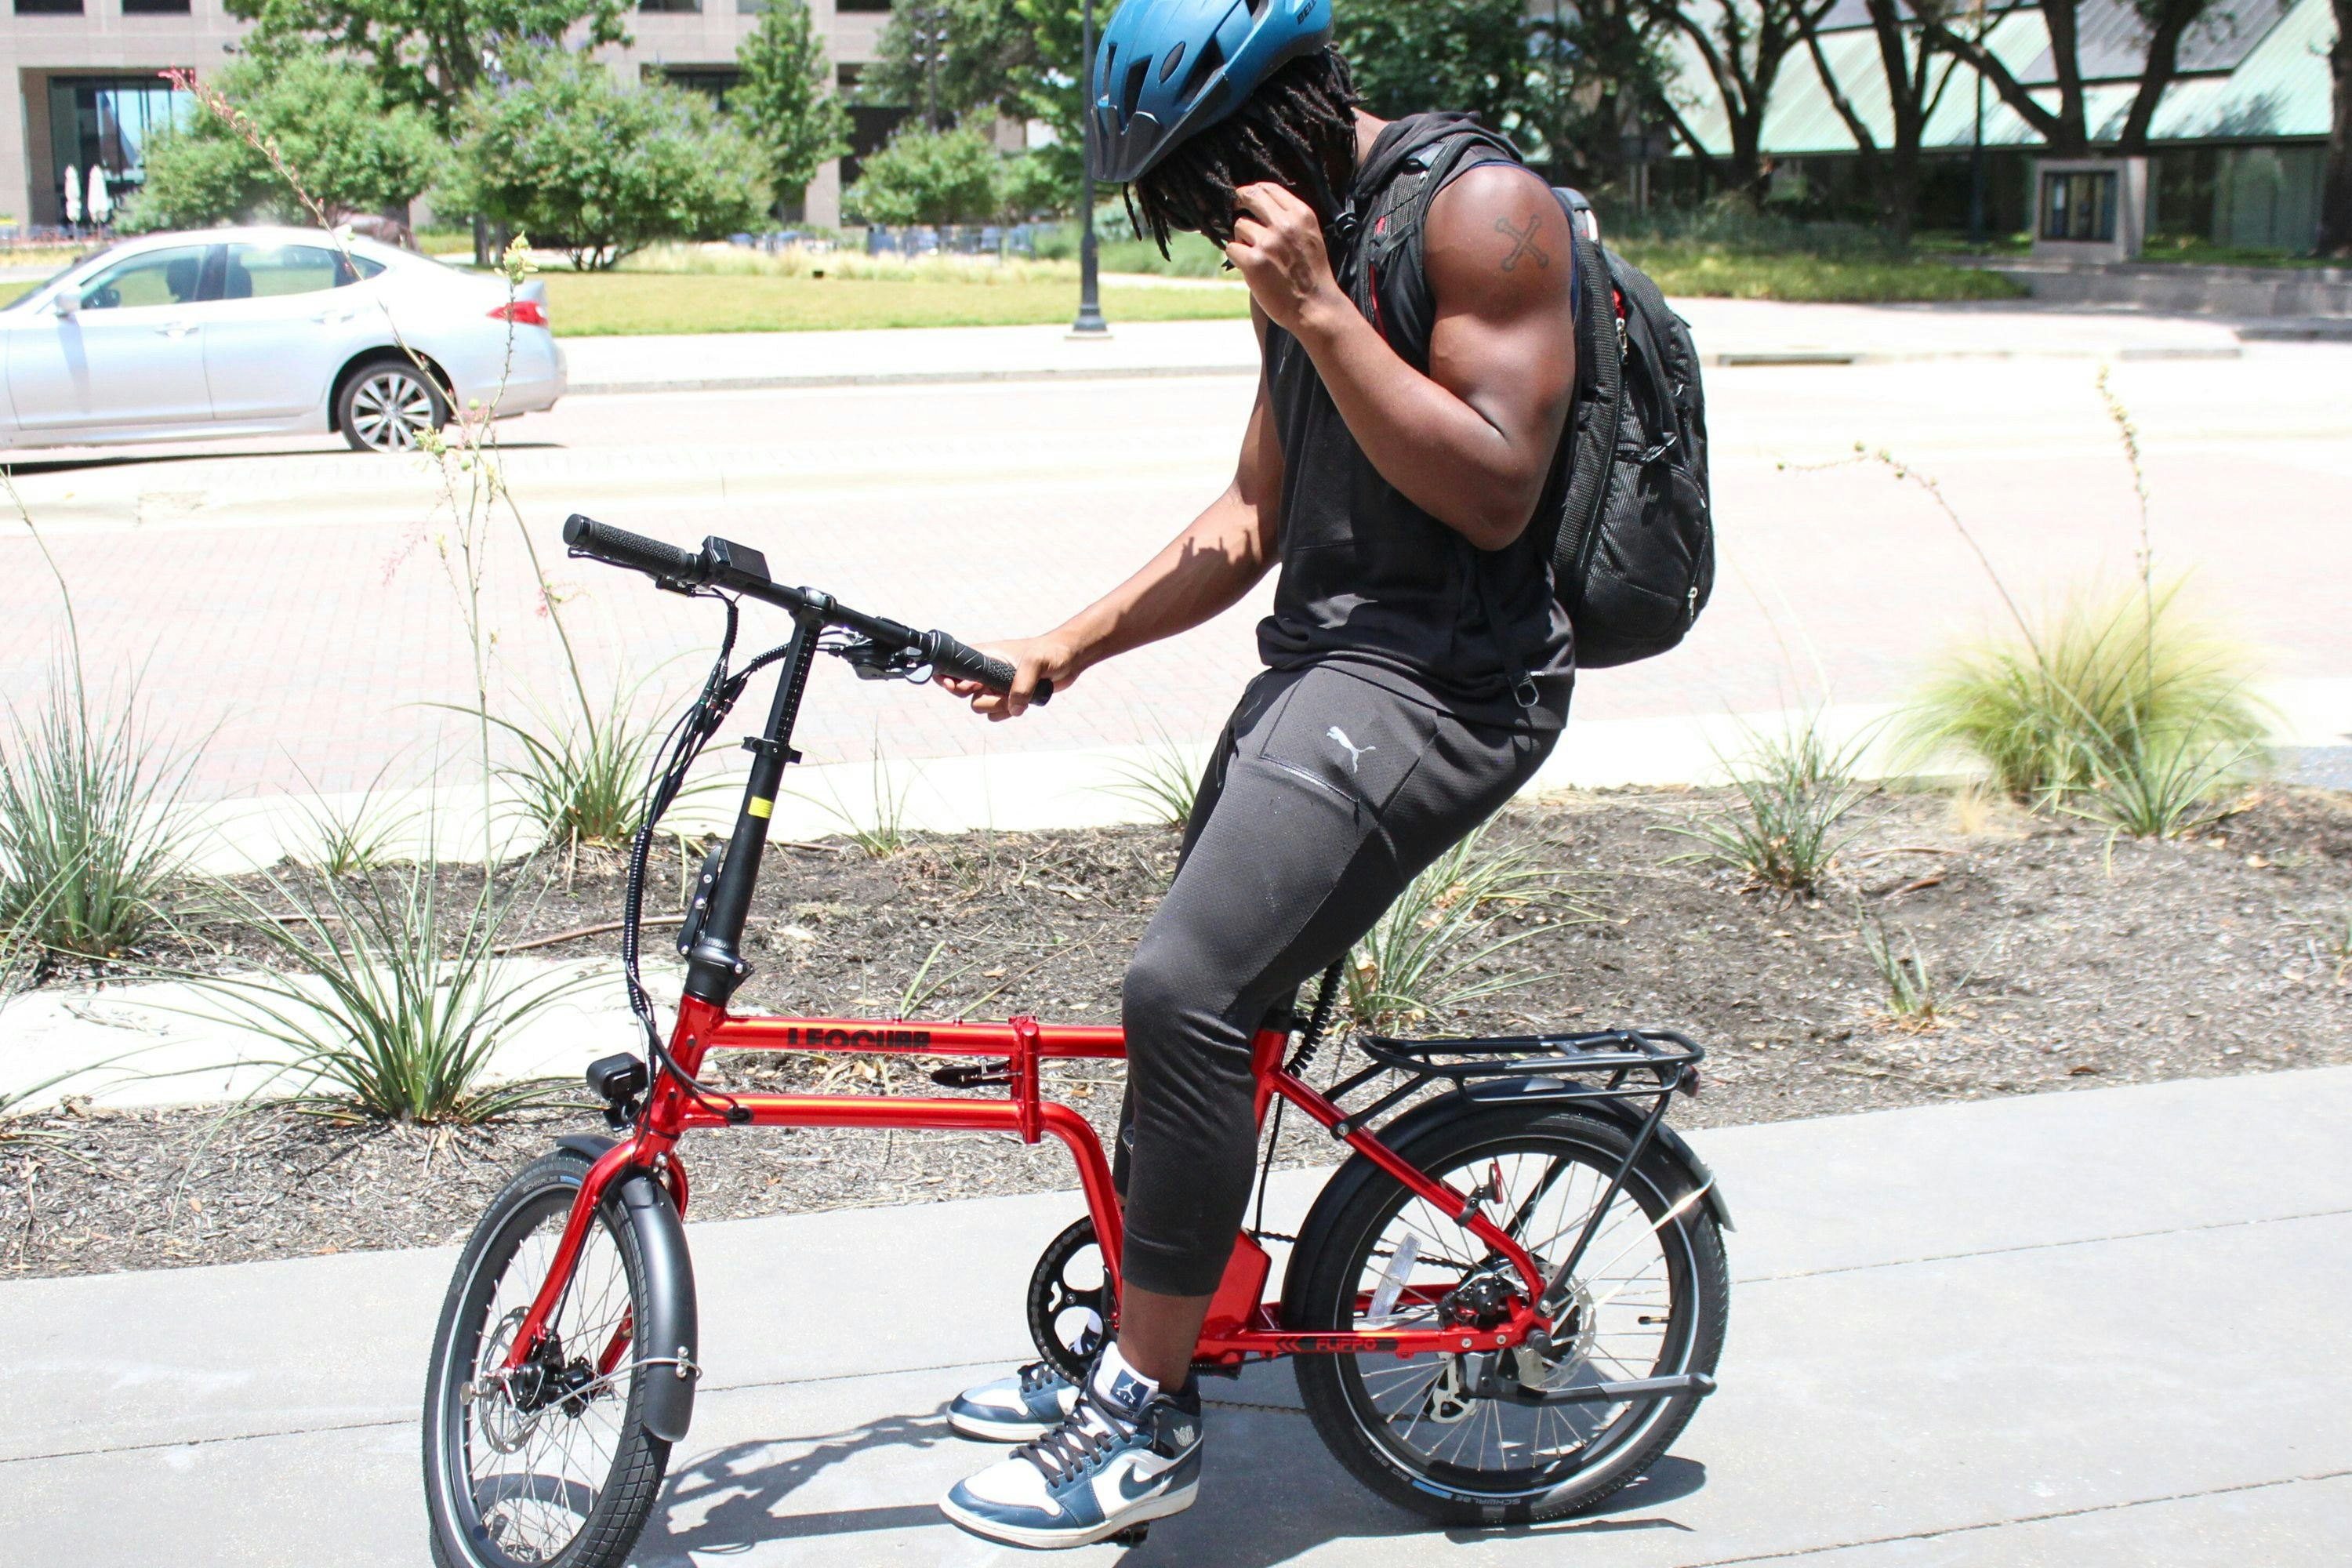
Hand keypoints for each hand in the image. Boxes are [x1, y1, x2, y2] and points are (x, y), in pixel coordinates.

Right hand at [935, 634, 1078, 720]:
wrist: (1069, 659)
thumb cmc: (1051, 653)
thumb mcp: (1036, 663)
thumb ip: (1021, 685)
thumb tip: (1014, 708)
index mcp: (983, 655)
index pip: (953, 666)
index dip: (949, 679)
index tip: (964, 687)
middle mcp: (985, 671)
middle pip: (963, 694)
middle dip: (983, 698)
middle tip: (999, 692)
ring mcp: (996, 686)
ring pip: (981, 707)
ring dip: (998, 707)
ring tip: (1018, 696)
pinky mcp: (1008, 698)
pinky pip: (997, 714)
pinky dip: (1007, 713)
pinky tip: (1023, 703)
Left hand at [1225, 182, 1344, 336]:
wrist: (1315, 305)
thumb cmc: (1311, 274)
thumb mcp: (1311, 235)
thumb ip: (1291, 219)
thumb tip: (1261, 205)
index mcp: (1302, 215)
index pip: (1270, 188)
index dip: (1254, 191)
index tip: (1247, 197)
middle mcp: (1285, 224)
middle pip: (1250, 197)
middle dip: (1239, 201)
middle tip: (1235, 208)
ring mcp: (1268, 243)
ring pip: (1239, 226)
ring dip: (1242, 238)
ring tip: (1256, 254)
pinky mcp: (1253, 262)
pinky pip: (1232, 248)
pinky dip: (1237, 257)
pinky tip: (1249, 267)